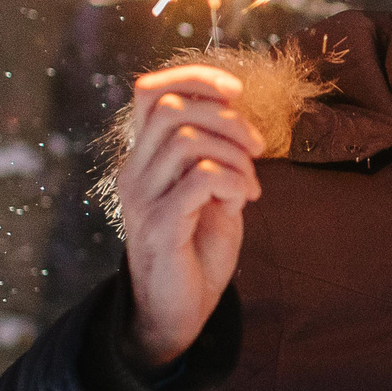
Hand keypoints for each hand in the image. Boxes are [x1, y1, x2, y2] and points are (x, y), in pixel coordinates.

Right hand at [114, 64, 263, 365]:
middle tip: (257, 146)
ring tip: (250, 183)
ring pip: (187, 141)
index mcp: (144, 158)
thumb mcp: (211, 190)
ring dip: (235, 154)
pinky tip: (244, 199)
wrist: (180, 313)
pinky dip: (234, 181)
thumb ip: (215, 152)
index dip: (194, 77)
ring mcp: (142, 200)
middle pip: (170, 107)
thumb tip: (236, 112)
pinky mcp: (160, 228)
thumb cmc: (198, 248)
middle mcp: (134, 173)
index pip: (149, 92)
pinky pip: (201, 180)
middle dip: (225, 116)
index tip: (236, 89)